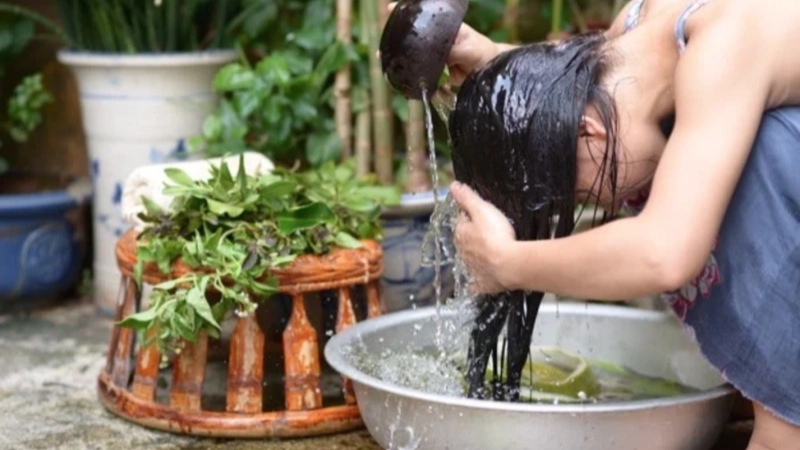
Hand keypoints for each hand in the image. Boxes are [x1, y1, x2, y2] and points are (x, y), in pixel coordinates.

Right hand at [386, 2, 500, 85]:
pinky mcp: (437, 73)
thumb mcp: (468, 49)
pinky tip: (410, 86)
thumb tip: (436, 56)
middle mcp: (437, 40)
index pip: (424, 16)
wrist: (491, 73)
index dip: (406, 12)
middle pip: (413, 39)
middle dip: (397, 42)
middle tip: (382, 49)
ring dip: (404, 64)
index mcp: (444, 27)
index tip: (391, 9)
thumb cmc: (483, 53)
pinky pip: (424, 76)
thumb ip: (452, 52)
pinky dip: (417, 82)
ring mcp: (436, 56)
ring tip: (389, 66)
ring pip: (416, 59)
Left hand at [450, 181, 516, 294]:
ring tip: (493, 251)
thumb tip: (453, 186)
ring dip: (478, 256)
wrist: (510, 264)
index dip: (471, 217)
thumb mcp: (481, 209)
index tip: (482, 215)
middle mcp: (462, 252)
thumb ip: (467, 198)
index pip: (462, 221)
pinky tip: (485, 278)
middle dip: (475, 237)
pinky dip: (479, 280)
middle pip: (467, 241)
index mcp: (460, 234)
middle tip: (491, 232)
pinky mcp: (481, 283)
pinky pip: (478, 282)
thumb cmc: (496, 235)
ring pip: (472, 260)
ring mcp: (471, 269)